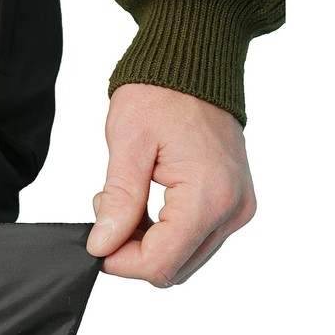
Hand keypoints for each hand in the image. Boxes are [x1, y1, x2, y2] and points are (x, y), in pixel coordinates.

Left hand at [86, 83, 256, 287]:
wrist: (196, 64)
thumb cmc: (163, 92)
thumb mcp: (128, 144)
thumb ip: (118, 201)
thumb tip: (102, 247)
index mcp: (210, 196)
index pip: (160, 264)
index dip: (120, 262)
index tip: (97, 240)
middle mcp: (233, 210)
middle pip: (173, 269)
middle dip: (132, 252)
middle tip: (111, 212)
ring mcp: (237, 210)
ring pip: (183, 260)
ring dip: (148, 245)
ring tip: (129, 203)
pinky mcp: (233, 206)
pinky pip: (194, 242)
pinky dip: (164, 235)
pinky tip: (147, 206)